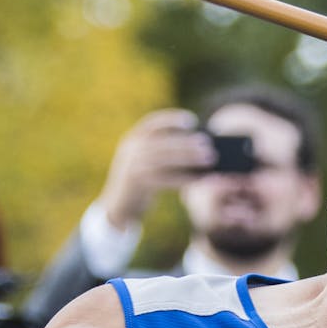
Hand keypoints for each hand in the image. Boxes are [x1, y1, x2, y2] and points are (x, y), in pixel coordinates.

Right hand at [100, 109, 215, 227]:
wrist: (117, 207)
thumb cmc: (138, 183)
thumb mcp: (142, 161)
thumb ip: (159, 150)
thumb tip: (194, 142)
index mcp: (131, 139)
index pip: (151, 123)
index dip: (172, 119)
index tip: (192, 121)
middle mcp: (130, 149)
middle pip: (163, 142)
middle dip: (187, 142)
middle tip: (208, 144)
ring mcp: (132, 166)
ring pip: (166, 159)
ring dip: (190, 158)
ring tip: (209, 158)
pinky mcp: (137, 183)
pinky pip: (166, 178)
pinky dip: (184, 178)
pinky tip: (198, 179)